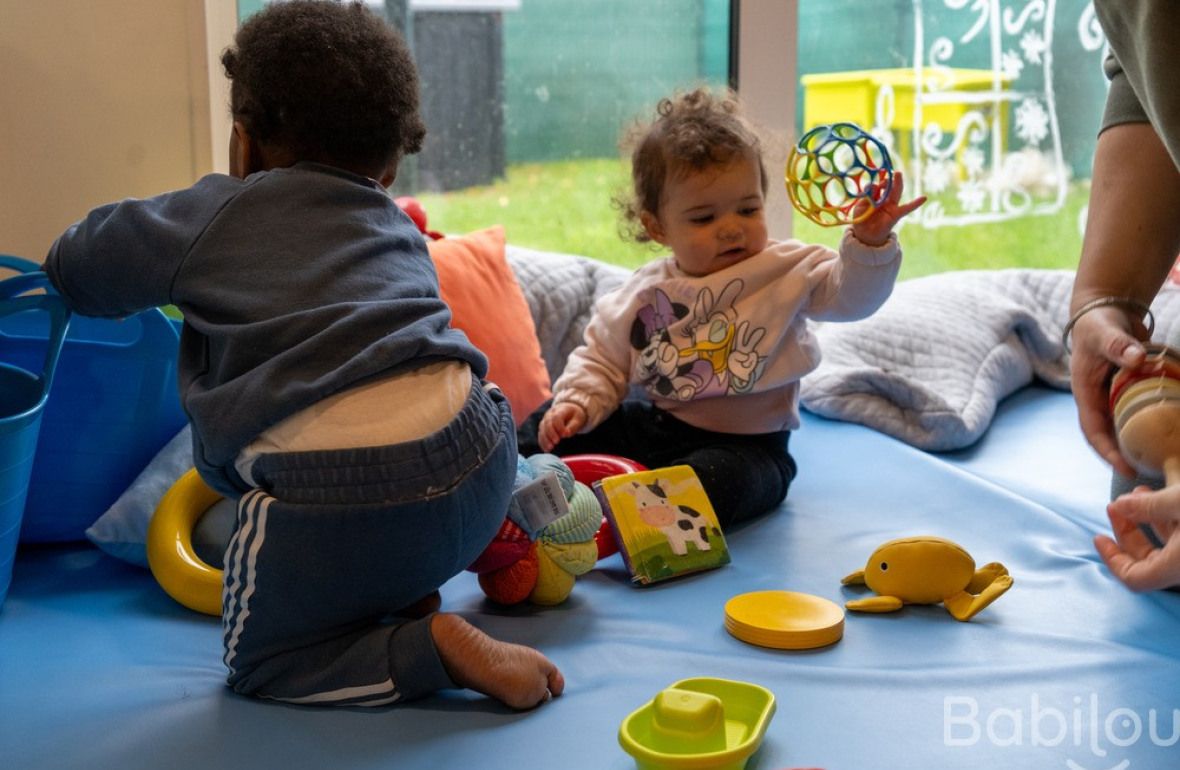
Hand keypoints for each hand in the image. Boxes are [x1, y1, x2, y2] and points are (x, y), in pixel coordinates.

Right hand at [538, 402, 586, 451]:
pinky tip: (546, 450)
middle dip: (551, 433)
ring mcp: (545, 420)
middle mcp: (550, 414)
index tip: (565, 435)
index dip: (560, 426)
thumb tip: (566, 434)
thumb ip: (573, 426)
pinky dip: (542, 442)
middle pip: (547, 423)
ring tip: (550, 448)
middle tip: (556, 442)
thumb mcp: (578, 419)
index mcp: (560, 410)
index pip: (557, 417)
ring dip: (545, 439)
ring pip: (542, 429)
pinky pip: (540, 435)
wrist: (568, 411)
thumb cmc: (574, 416)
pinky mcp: (543, 428)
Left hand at [850, 170, 925, 246]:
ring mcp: (891, 206)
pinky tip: (924, 198)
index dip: (874, 186)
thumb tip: (872, 186)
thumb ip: (867, 196)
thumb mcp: (861, 207)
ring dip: (897, 183)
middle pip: (888, 187)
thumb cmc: (862, 220)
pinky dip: (915, 203)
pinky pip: (907, 208)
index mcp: (875, 198)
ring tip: (898, 174)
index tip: (871, 186)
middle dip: (889, 179)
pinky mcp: (896, 214)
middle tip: (890, 170)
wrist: (864, 235)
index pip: (876, 188)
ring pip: (896, 193)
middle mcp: (884, 200)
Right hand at [1068, 305, 1149, 477]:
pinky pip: (1140, 411)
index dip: (1107, 451)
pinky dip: (1154, 421)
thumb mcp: (1103, 332)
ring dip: (1140, 442)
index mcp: (1085, 392)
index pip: (1093, 430)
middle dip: (1126, 455)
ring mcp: (1113, 396)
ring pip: (1126, 425)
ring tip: (1163, 458)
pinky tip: (1171, 430)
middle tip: (1151, 472)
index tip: (1126, 468)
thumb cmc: (1098, 323)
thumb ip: (1118, 345)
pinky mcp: (1129, 391)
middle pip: (1110, 435)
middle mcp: (1098, 400)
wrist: (1106, 311)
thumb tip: (1137, 358)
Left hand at [1095, 484, 1179, 590]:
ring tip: (1138, 492)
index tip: (1097, 538)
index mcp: (1178, 567)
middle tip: (1114, 506)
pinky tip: (1160, 496)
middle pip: (1147, 560)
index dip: (1111, 559)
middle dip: (1126, 532)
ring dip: (1148, 520)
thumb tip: (1118, 505)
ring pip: (1167, 547)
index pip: (1134, 579)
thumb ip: (1149, 506)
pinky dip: (1167, 520)